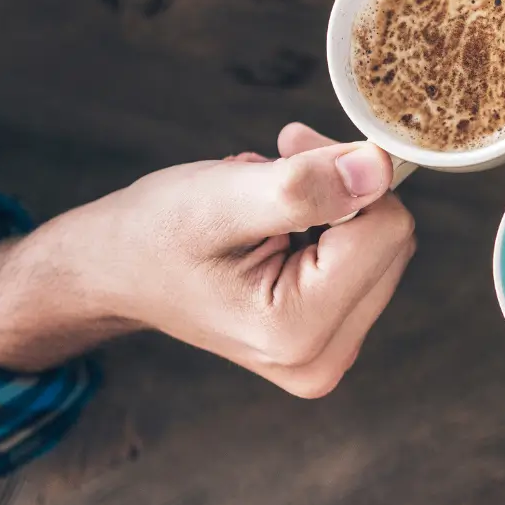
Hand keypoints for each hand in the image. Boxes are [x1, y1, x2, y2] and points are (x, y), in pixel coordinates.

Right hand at [0, 123, 415, 396]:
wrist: (114, 273)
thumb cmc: (154, 234)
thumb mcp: (222, 198)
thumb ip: (304, 187)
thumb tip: (378, 170)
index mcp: (298, 332)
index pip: (386, 228)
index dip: (346, 172)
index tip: (290, 145)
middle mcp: (322, 359)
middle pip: (391, 241)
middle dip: (342, 189)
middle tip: (278, 165)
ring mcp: (327, 356)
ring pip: (383, 248)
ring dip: (334, 207)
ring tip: (265, 205)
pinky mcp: (329, 341)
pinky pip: (366, 263)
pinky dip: (330, 230)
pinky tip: (278, 227)